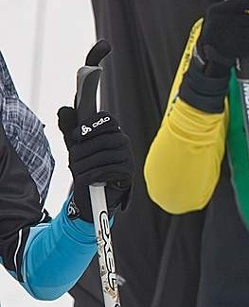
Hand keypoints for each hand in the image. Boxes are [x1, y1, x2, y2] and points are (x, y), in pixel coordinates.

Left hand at [57, 107, 132, 222]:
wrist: (96, 196)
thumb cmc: (88, 168)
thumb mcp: (77, 148)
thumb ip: (70, 129)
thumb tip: (63, 110)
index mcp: (113, 132)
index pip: (106, 119)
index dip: (89, 126)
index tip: (76, 137)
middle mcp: (123, 141)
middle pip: (99, 141)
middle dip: (80, 153)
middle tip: (73, 162)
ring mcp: (128, 156)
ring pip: (99, 158)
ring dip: (82, 168)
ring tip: (78, 173)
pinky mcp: (127, 172)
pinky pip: (103, 171)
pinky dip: (89, 178)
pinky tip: (87, 180)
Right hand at [197, 0, 248, 75]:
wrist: (206, 52)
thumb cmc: (217, 30)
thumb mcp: (218, 13)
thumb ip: (236, 6)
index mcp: (215, 10)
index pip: (239, 3)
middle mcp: (220, 22)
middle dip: (247, 24)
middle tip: (235, 30)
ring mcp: (227, 37)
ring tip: (235, 38)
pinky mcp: (235, 50)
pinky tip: (239, 47)